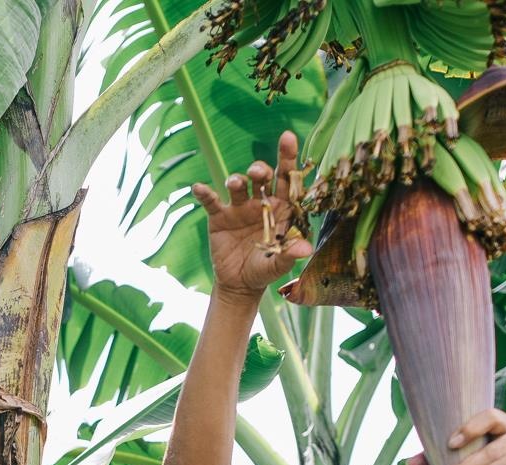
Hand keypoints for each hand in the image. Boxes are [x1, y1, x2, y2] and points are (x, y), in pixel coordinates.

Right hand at [192, 131, 312, 299]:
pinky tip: (199, 188)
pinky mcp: (220, 216)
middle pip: (263, 178)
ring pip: (239, 185)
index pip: (288, 180)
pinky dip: (205, 194)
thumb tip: (306, 249)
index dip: (288, 159)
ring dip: (237, 180)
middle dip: (261, 170)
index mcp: (282, 208)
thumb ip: (290, 254)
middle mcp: (262, 202)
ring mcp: (240, 208)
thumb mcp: (278, 265)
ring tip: (235, 183)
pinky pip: (212, 201)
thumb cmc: (265, 269)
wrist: (239, 284)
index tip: (287, 138)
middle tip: (259, 172)